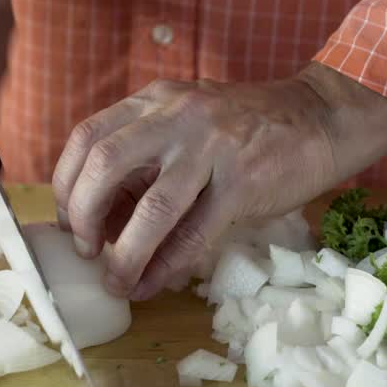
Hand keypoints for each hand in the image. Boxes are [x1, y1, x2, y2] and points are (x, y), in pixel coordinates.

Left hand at [52, 62, 386, 299]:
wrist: (321, 119)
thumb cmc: (249, 130)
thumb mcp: (189, 123)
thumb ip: (147, 157)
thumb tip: (102, 220)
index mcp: (156, 101)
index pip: (87, 137)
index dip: (66, 185)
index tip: (69, 221)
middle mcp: (176, 117)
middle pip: (103, 164)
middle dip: (81, 215)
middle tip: (85, 250)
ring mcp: (212, 149)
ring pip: (150, 207)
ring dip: (124, 253)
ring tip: (117, 280)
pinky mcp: (244, 184)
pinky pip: (194, 234)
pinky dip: (167, 266)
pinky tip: (155, 284)